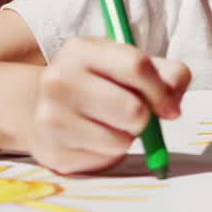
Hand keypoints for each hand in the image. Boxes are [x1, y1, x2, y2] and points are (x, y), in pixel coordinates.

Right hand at [30, 37, 190, 173]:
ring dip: (126, 137)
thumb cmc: (97, 83)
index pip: (137, 66)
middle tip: (134, 114)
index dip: (162, 89)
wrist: (38, 107)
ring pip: (121, 140)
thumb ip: (166, 74)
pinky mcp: (53, 153)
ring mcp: (51, 118)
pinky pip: (105, 160)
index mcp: (80, 50)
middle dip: (145, 117)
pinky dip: (109, 153)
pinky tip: (93, 139)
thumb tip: (173, 106)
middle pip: (133, 110)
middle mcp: (59, 81)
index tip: (167, 103)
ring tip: (109, 124)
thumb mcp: (128, 64)